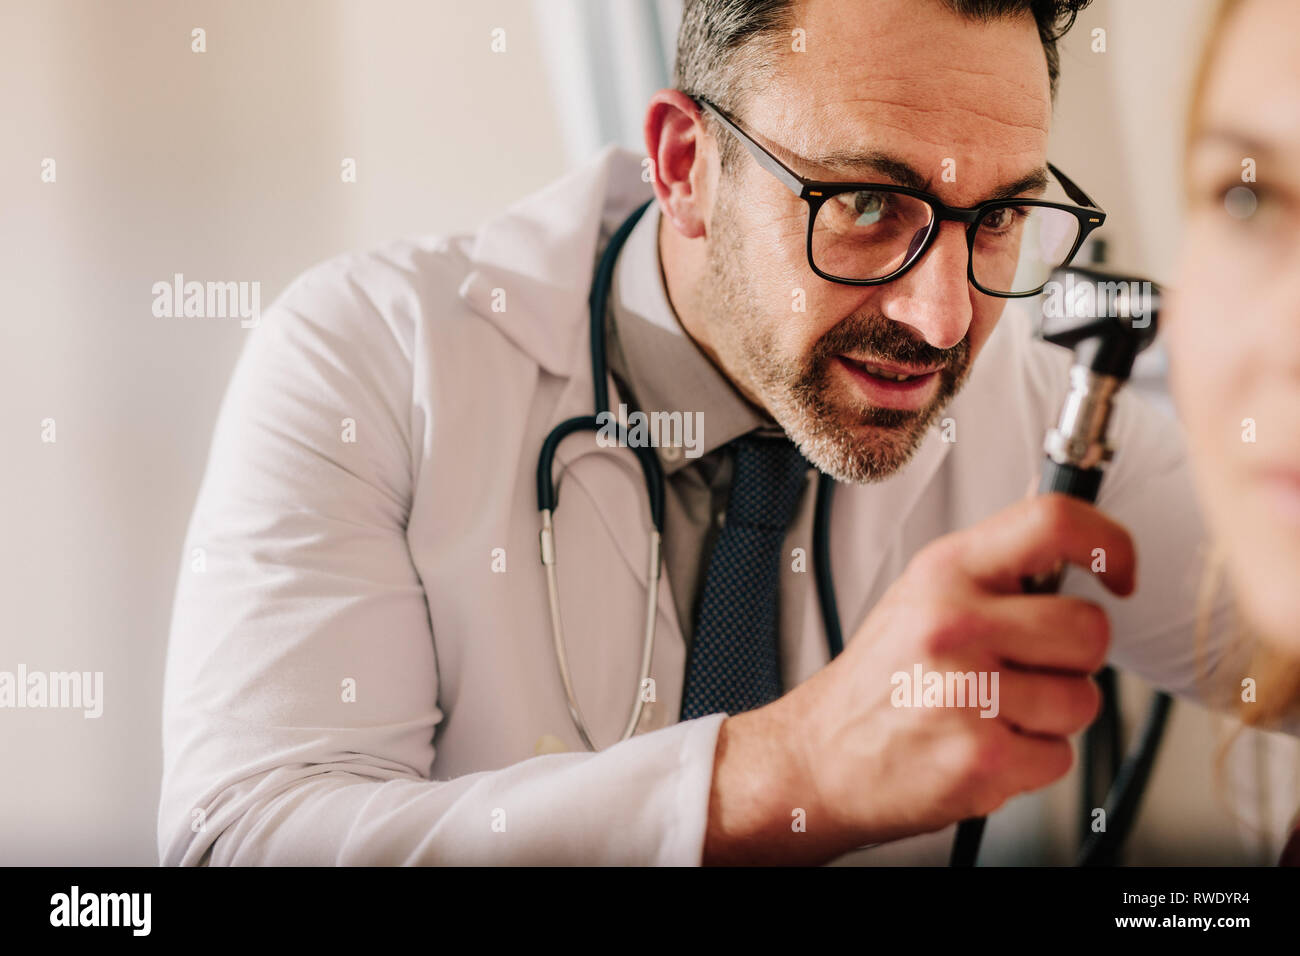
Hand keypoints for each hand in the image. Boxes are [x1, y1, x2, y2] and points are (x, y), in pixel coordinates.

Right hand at [703, 493, 1134, 864]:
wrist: (823, 755)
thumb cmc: (882, 680)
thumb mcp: (922, 596)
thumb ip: (994, 571)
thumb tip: (1077, 543)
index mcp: (945, 572)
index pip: (1054, 522)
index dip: (1109, 541)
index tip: (1118, 571)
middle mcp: (954, 624)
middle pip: (1090, 628)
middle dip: (1073, 657)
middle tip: (1026, 667)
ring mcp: (967, 692)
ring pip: (1083, 700)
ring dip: (1050, 716)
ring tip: (993, 711)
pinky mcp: (980, 758)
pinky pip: (1060, 758)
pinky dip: (1030, 763)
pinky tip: (983, 746)